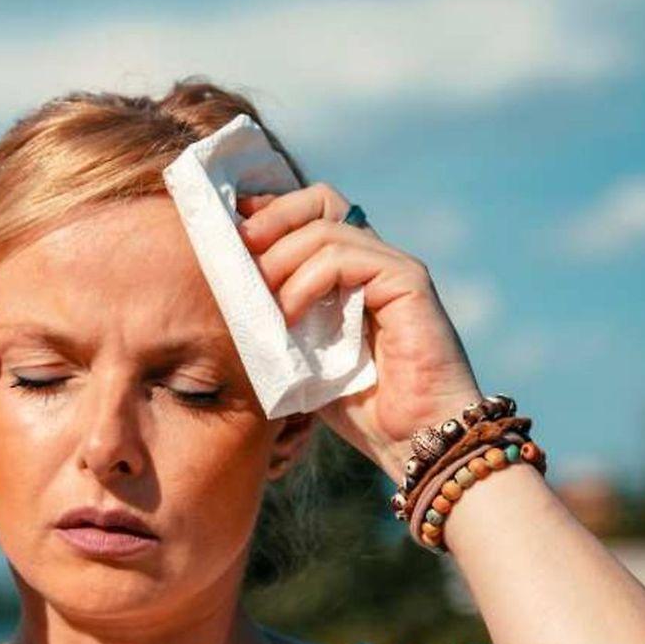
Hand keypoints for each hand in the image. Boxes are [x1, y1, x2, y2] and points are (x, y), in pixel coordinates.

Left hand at [236, 185, 484, 484]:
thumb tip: (230, 294)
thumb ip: (280, 322)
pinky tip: (290, 317)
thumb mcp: (305, 359)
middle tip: (239, 250)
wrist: (414, 442)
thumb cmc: (366, 410)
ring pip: (325, 228)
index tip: (231, 232)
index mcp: (354, 273)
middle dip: (272, 218)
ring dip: (281, 260)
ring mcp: (394, 268)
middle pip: (320, 201)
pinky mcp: (408, 283)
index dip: (269, 213)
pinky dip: (306, 282)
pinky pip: (345, 257)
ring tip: (262, 303)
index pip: (312, 214)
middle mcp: (376, 260)